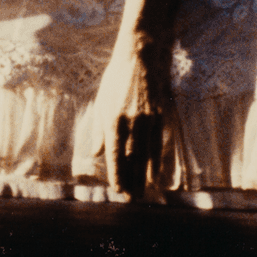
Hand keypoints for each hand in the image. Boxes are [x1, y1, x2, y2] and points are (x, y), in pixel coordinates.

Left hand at [81, 37, 172, 199]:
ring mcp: (148, 121)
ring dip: (142, 177)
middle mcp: (131, 123)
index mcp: (112, 119)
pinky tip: (155, 177)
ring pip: (145, 156)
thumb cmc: (116, 79)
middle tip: (130, 200)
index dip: (116, 174)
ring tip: (141, 194)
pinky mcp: (161, 117)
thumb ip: (98, 129)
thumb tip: (95, 153)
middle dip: (130, 181)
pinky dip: (157, 163)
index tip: (117, 190)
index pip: (114, 154)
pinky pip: (159, 145)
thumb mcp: (101, 101)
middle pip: (131, 159)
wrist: (141, 57)